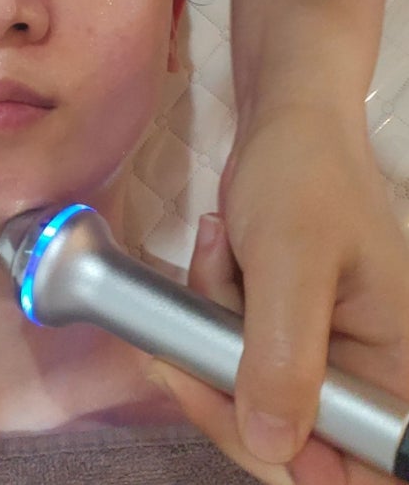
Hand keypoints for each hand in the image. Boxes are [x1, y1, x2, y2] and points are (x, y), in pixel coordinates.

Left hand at [148, 103, 408, 484]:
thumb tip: (273, 447)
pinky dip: (210, 309)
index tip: (239, 415)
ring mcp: (317, 354)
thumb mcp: (293, 258)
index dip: (301, 463)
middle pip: (288, 441)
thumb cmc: (304, 176)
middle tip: (186, 340)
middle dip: (227, 383)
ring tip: (223, 255)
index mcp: (395, 370)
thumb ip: (285, 354)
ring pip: (246, 392)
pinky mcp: (278, 331)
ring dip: (213, 332)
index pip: (362, 468)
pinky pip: (229, 352)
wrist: (284, 123)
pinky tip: (221, 252)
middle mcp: (362, 375)